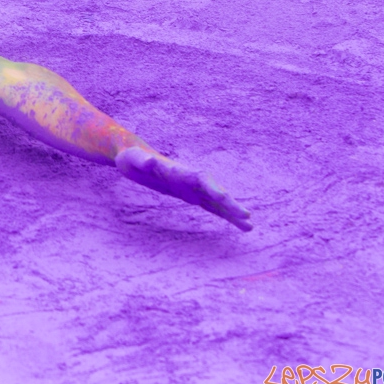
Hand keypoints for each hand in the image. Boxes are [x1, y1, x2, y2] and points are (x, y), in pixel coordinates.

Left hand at [115, 146, 252, 231]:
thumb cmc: (133, 158)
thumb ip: (142, 161)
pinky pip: (212, 206)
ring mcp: (193, 187)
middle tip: (246, 216)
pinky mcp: (191, 195)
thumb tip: (149, 161)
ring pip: (217, 201)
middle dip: (229, 203)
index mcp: (178, 171)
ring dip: (232, 212)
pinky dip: (225, 215)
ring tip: (250, 226)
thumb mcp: (133, 160)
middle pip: (213, 190)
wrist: (136, 157)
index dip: (212, 188)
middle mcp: (190, 179)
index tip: (224, 197)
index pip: (199, 179)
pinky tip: (241, 225)